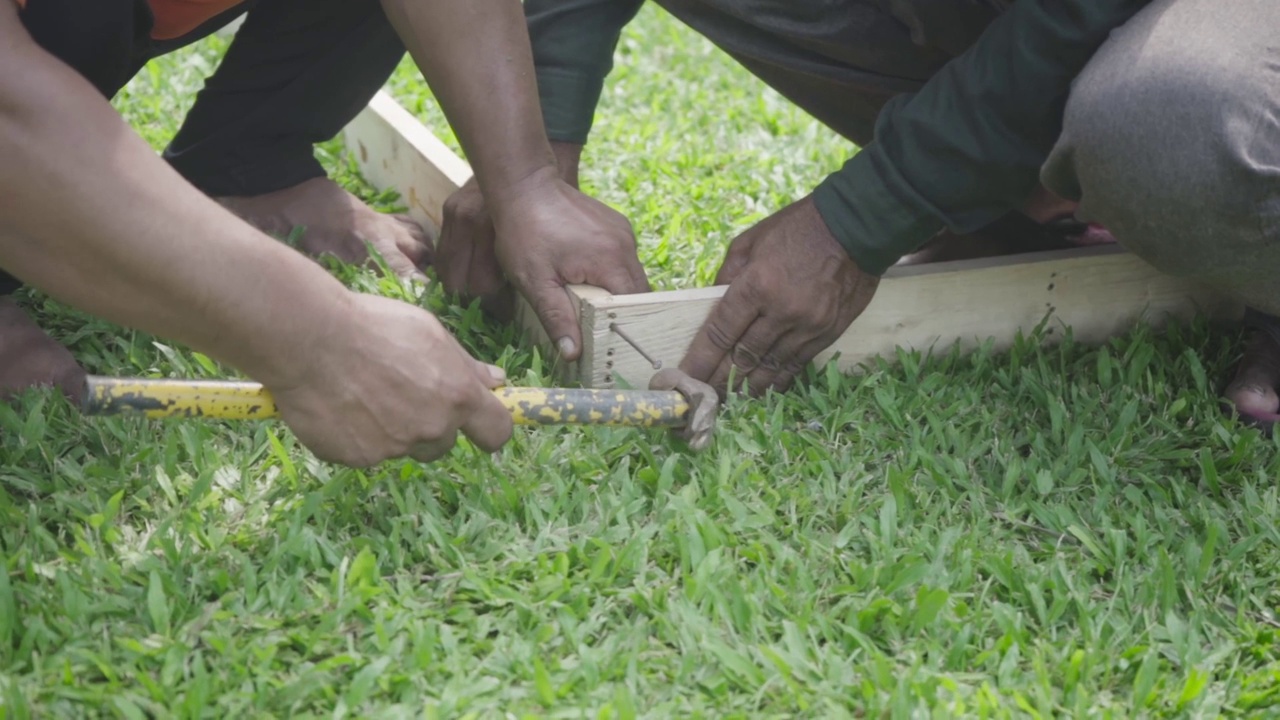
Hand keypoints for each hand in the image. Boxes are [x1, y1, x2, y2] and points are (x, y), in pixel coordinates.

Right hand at [267, 291, 513, 466]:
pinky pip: (366, 452)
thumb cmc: (372, 325)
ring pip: (404, 447)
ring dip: (393, 430)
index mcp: (458, 395)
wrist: (308, 338)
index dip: (490, 430)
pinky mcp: (359, 458)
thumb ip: (465, 365)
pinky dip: (356, 435)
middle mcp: (432, 427)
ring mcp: (395, 447)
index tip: (482, 428)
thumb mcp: (430, 333)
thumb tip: (496, 382)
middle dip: (429, 424)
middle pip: (444, 442)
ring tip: (363, 393)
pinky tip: (339, 404)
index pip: (497, 431)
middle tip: (398, 392)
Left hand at [438, 158, 649, 359]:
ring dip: (617, 293)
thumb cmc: (524, 233)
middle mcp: (626, 245)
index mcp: (611, 261)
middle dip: (623, 313)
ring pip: (631, 275)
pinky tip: (590, 281)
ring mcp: (623, 231)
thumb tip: (573, 353)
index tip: (614, 346)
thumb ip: (557, 318)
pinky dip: (612, 274)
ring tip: (596, 310)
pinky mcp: (616, 224)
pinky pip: (623, 258)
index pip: (634, 305)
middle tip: (604, 335)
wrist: (524, 185)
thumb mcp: (535, 281)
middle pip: (638, 291)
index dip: (627, 327)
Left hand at [680, 195, 878, 394]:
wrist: (856, 227)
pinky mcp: (829, 333)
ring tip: (730, 400)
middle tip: (704, 396)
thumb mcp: (751, 240)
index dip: (701, 359)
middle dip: (720, 380)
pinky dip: (778, 380)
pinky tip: (763, 390)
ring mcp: (808, 325)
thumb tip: (711, 304)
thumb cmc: (798, 228)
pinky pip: (797, 365)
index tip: (687, 377)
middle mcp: (781, 311)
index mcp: (757, 284)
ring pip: (770, 366)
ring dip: (748, 387)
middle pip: (743, 357)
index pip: (721, 332)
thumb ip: (727, 274)